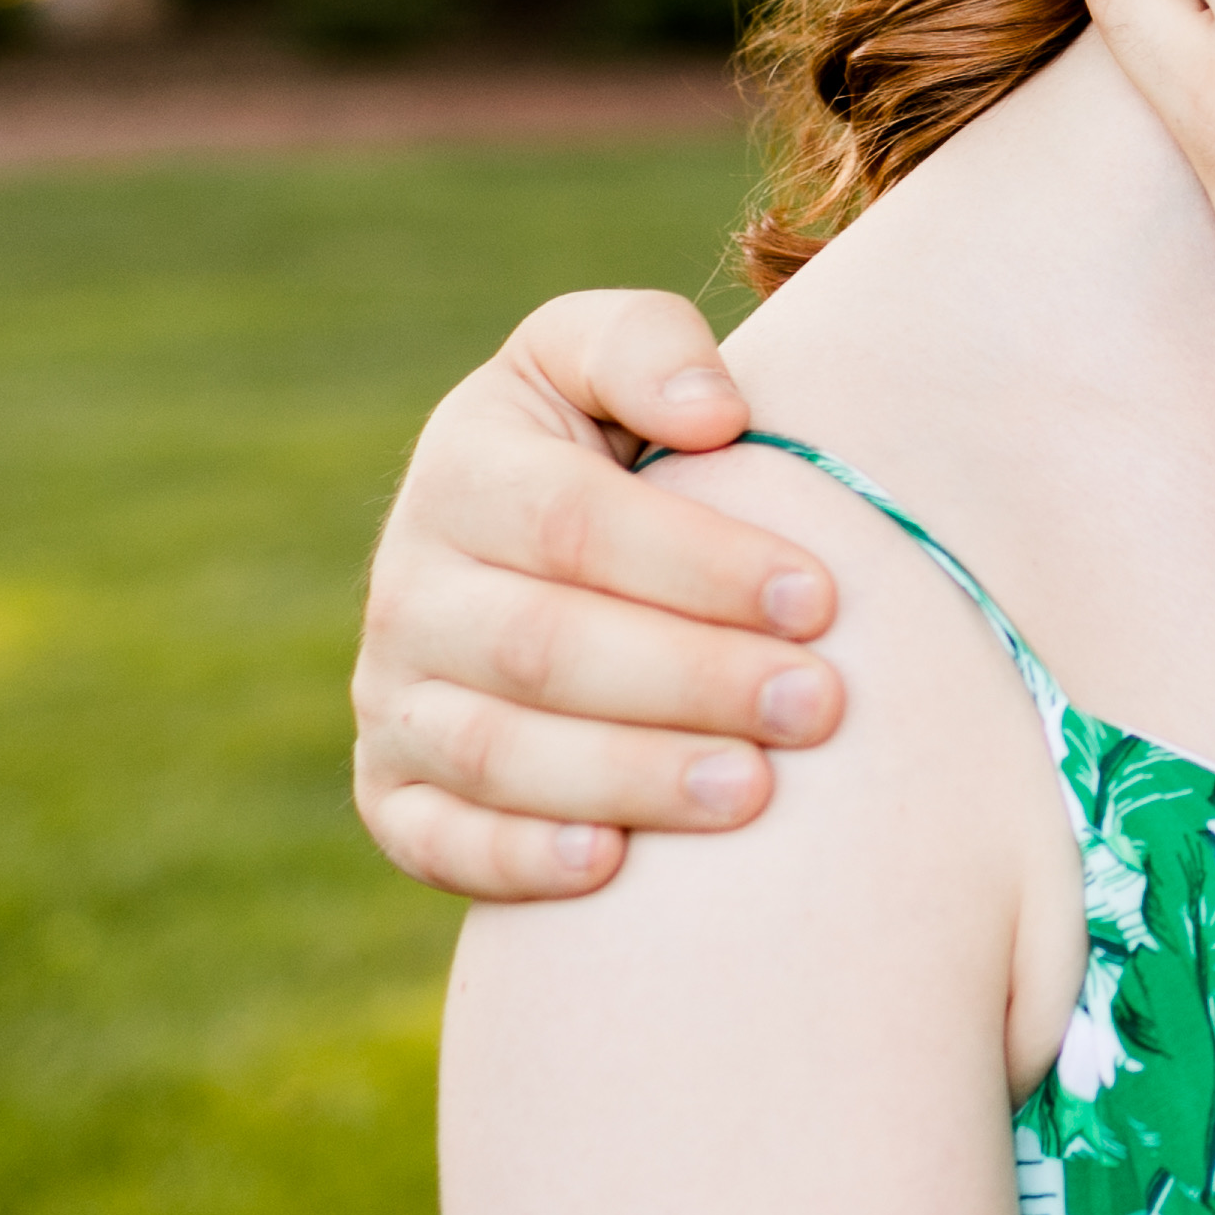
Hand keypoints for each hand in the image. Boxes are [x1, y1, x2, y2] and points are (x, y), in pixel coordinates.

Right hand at [351, 290, 851, 898]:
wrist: (550, 559)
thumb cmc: (621, 447)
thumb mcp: (611, 358)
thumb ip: (649, 349)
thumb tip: (712, 415)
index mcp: (463, 468)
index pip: (576, 523)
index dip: (699, 564)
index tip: (821, 596)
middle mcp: (409, 586)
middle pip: (543, 647)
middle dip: (691, 681)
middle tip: (818, 706)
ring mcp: (392, 696)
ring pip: (497, 752)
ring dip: (630, 777)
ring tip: (754, 790)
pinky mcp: (393, 790)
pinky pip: (435, 838)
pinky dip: (515, 859)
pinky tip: (612, 865)